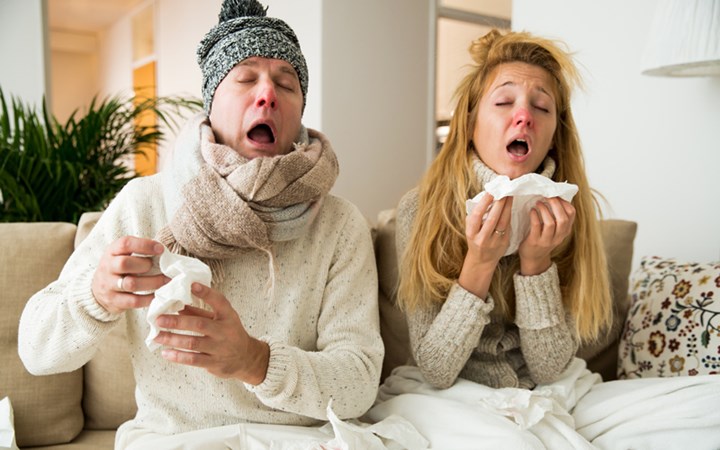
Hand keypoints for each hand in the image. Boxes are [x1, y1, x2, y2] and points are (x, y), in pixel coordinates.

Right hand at [92, 236, 167, 314]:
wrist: (97, 290)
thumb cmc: (118, 268)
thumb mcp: (122, 254)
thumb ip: (138, 251)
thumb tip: (163, 252)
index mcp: (112, 252)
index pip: (125, 244)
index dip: (144, 245)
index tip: (161, 249)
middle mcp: (108, 267)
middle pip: (124, 263)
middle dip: (145, 265)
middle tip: (159, 267)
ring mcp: (109, 285)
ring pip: (131, 284)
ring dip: (152, 282)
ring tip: (166, 281)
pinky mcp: (114, 301)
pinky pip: (134, 301)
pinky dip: (149, 298)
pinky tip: (158, 294)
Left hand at [153, 283, 269, 384]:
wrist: (246, 358)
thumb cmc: (229, 334)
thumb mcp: (220, 319)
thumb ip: (200, 312)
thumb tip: (177, 305)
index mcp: (228, 316)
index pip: (218, 301)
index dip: (206, 292)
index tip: (192, 285)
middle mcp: (225, 331)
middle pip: (199, 324)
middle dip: (177, 321)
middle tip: (159, 319)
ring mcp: (220, 348)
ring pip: (193, 343)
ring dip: (173, 339)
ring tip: (157, 336)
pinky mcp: (214, 363)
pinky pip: (193, 360)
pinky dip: (178, 356)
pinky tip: (166, 353)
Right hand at [458, 195, 512, 298]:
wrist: (482, 260)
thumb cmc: (475, 239)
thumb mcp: (470, 229)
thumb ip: (475, 217)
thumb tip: (485, 199)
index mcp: (471, 233)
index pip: (477, 216)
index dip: (484, 203)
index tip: (490, 192)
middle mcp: (482, 238)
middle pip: (493, 218)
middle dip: (499, 203)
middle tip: (504, 190)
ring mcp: (494, 242)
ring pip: (503, 222)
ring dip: (507, 207)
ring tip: (509, 196)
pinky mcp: (504, 243)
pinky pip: (508, 226)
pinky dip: (509, 215)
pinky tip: (510, 206)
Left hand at [518, 197, 575, 274]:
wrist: (533, 259)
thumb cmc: (543, 239)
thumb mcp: (555, 231)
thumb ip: (557, 218)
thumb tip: (555, 197)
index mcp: (565, 231)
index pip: (572, 214)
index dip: (565, 203)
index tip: (556, 195)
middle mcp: (558, 236)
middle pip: (563, 218)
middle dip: (556, 204)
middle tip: (548, 196)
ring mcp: (547, 240)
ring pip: (550, 223)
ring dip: (544, 210)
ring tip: (538, 203)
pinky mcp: (535, 242)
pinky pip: (536, 227)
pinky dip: (534, 216)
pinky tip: (532, 211)